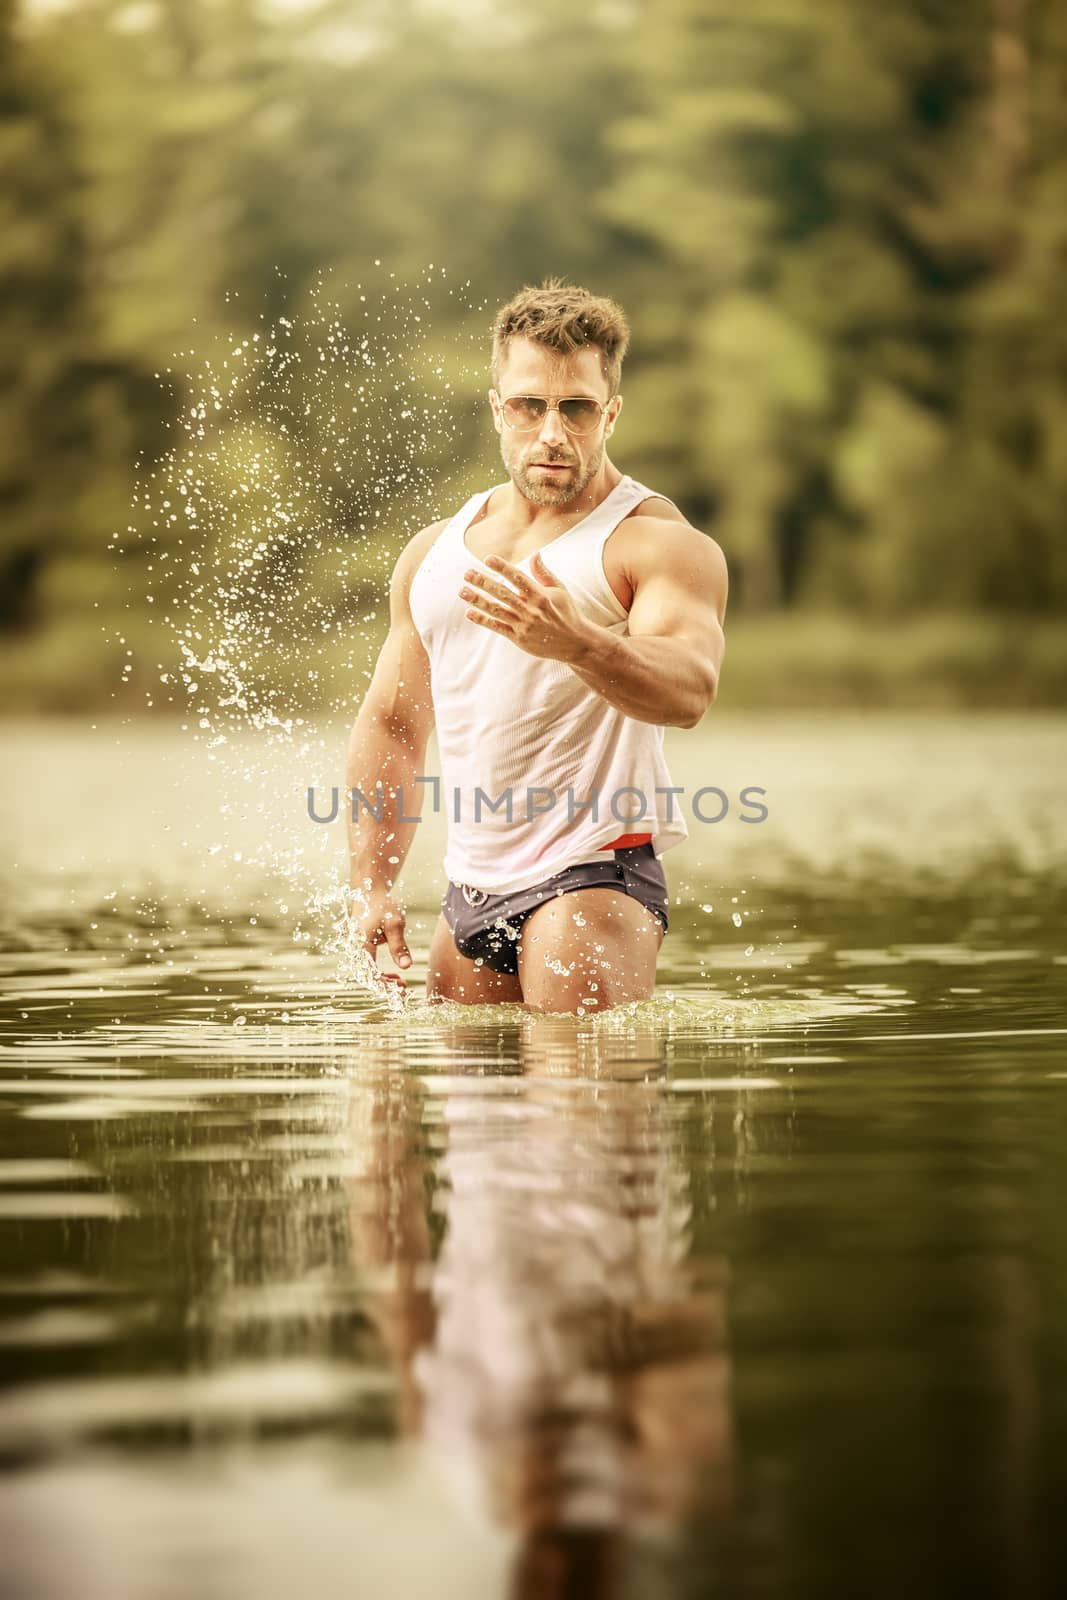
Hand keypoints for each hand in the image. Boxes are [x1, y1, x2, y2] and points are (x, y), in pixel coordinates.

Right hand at [347, 885, 411, 990]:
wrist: (369, 893)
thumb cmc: (383, 906)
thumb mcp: (395, 924)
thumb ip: (399, 946)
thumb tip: (406, 966)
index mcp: (362, 946)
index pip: (371, 974)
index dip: (386, 985)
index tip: (402, 987)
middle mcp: (356, 949)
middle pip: (366, 977)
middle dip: (385, 986)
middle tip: (404, 988)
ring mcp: (356, 949)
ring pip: (366, 973)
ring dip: (381, 981)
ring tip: (399, 982)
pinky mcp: (360, 948)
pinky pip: (367, 967)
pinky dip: (378, 974)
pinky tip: (392, 975)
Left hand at [459, 552, 593, 662]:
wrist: (575, 642)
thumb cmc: (567, 613)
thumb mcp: (560, 590)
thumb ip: (544, 573)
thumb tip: (535, 554)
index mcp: (541, 595)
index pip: (518, 578)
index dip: (502, 568)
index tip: (487, 559)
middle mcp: (531, 609)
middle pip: (502, 593)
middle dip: (483, 582)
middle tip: (467, 573)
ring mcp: (524, 625)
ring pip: (497, 610)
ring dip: (478, 600)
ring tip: (462, 591)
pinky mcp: (520, 638)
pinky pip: (498, 627)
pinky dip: (483, 620)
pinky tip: (470, 613)